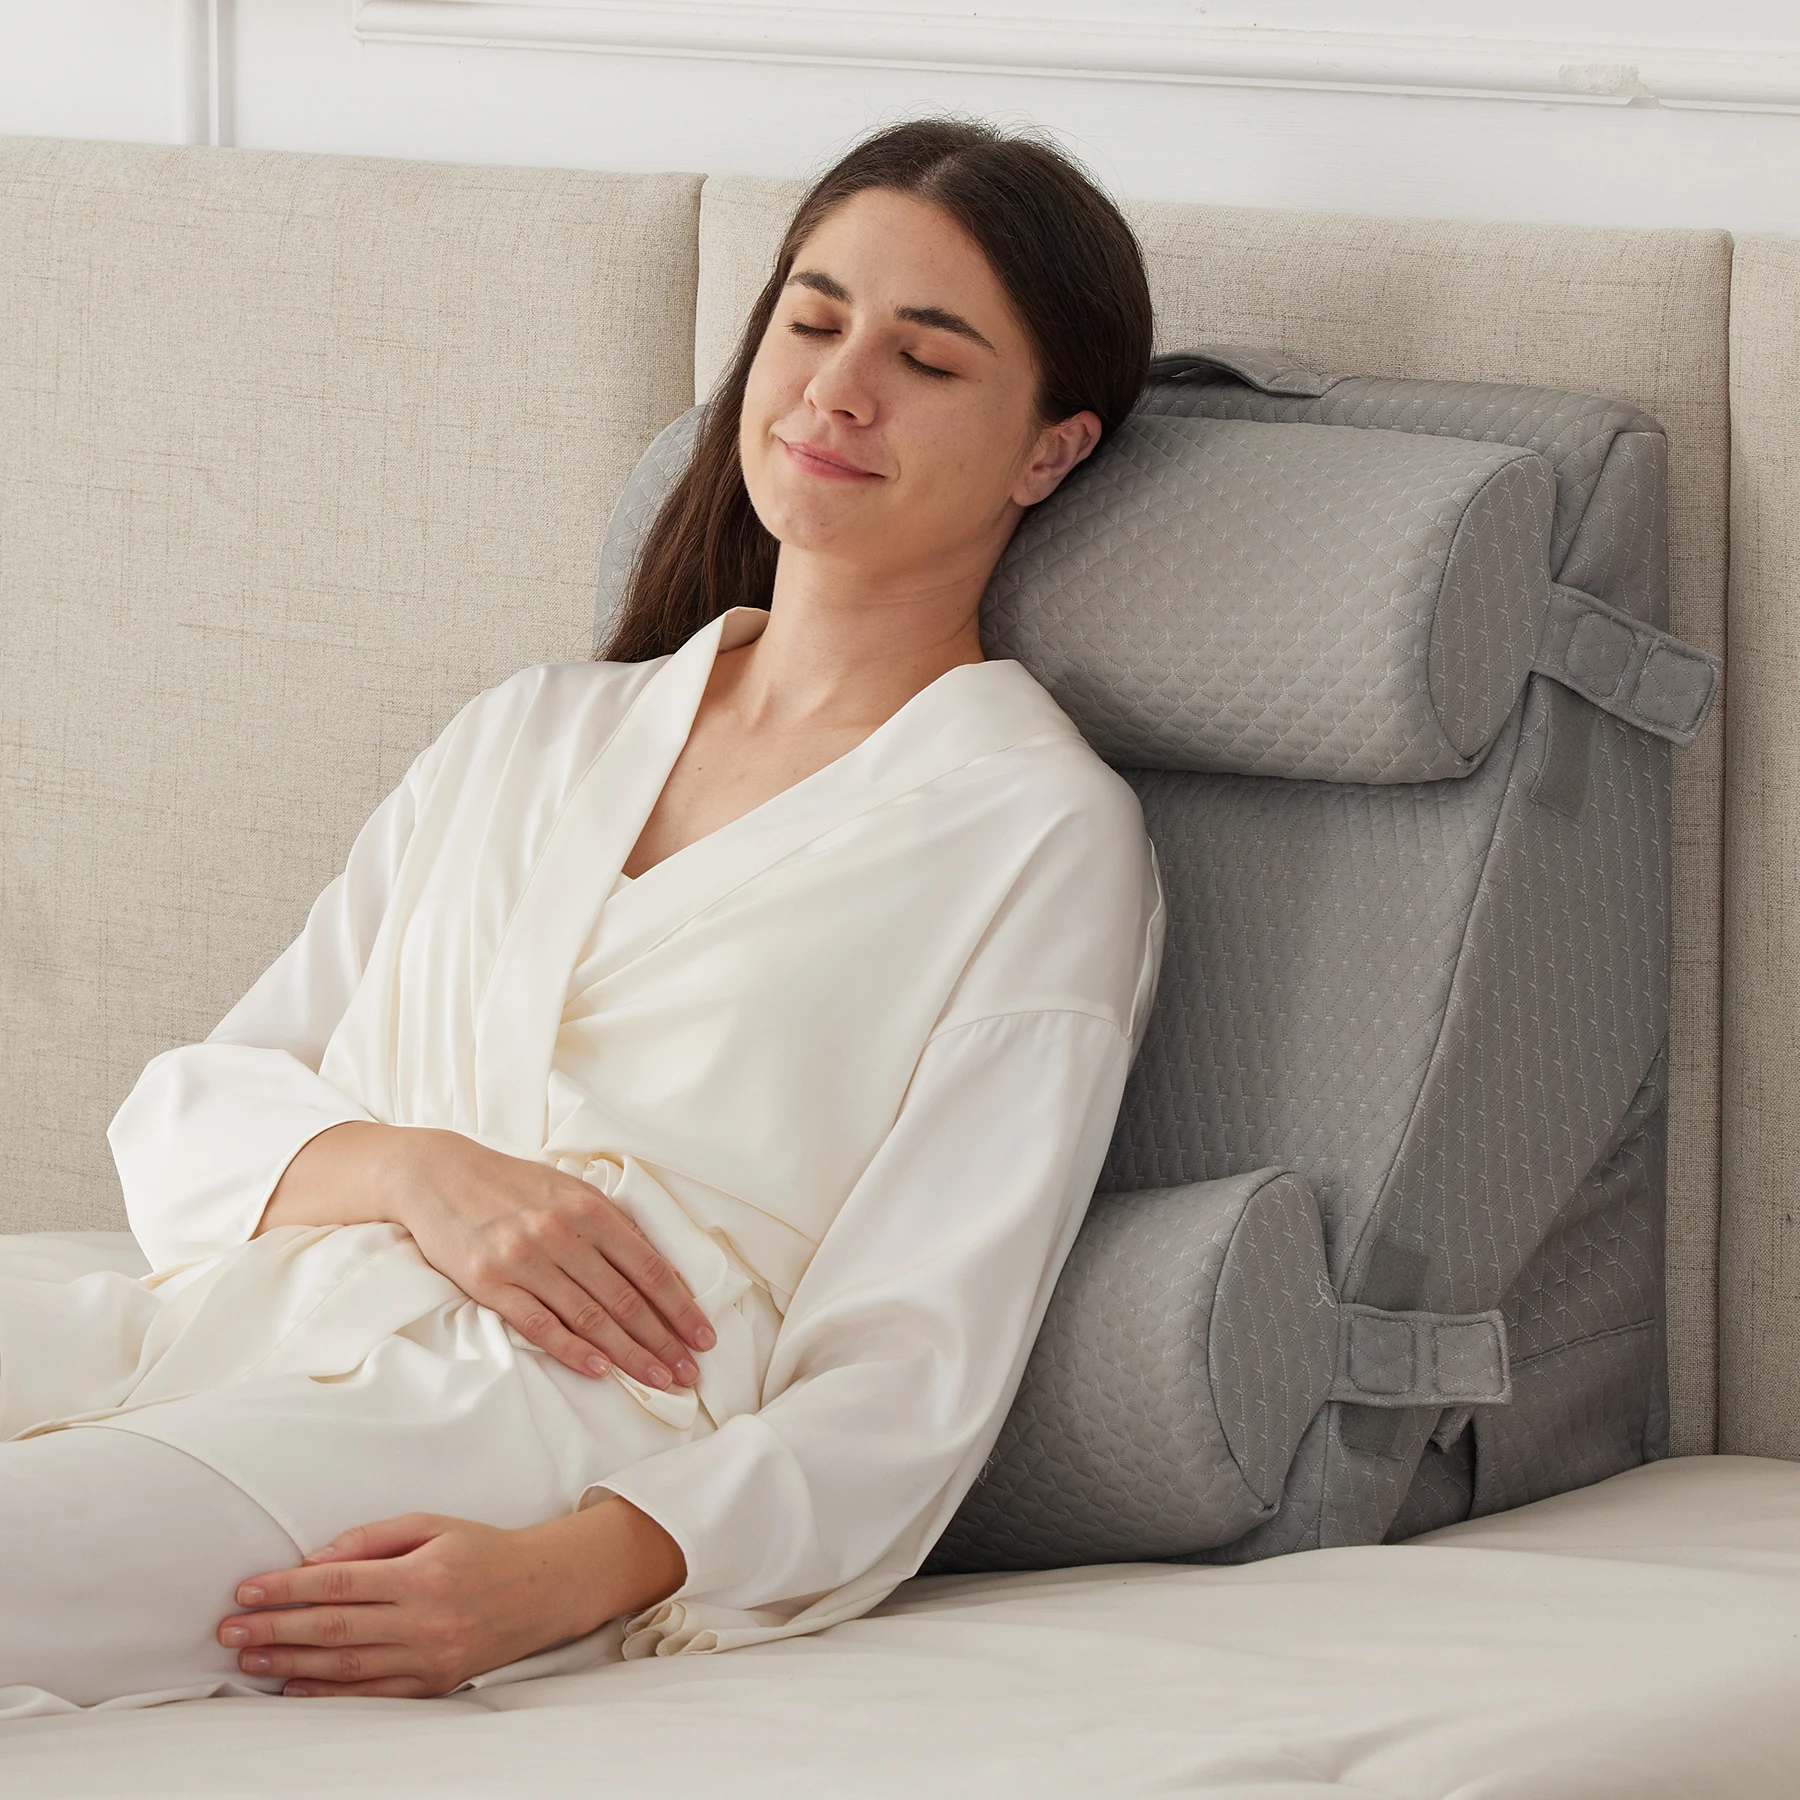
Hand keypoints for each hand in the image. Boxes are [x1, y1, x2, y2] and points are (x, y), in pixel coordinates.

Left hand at [217, 1505, 682, 1697]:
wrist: (540, 1590)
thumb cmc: (482, 1550)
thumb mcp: (433, 1524)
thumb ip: (375, 1538)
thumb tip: (317, 1558)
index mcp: (421, 1573)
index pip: (338, 1581)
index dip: (287, 1587)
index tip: (247, 1591)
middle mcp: (423, 1619)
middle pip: (333, 1627)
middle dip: (275, 1630)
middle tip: (229, 1632)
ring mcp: (427, 1657)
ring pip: (345, 1666)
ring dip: (290, 1664)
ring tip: (249, 1661)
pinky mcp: (433, 1684)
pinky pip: (370, 1695)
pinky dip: (327, 1694)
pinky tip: (294, 1688)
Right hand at [390, 1129, 715, 1390]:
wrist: (439, 1174)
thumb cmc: (514, 1184)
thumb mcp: (570, 1189)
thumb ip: (613, 1225)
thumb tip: (660, 1268)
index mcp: (588, 1208)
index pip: (649, 1267)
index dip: (680, 1306)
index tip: (702, 1335)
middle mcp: (560, 1234)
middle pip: (625, 1299)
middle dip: (663, 1340)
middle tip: (690, 1372)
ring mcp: (524, 1261)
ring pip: (589, 1317)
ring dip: (628, 1354)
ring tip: (658, 1378)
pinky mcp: (490, 1284)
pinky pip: (539, 1324)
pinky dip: (572, 1350)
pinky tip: (600, 1370)